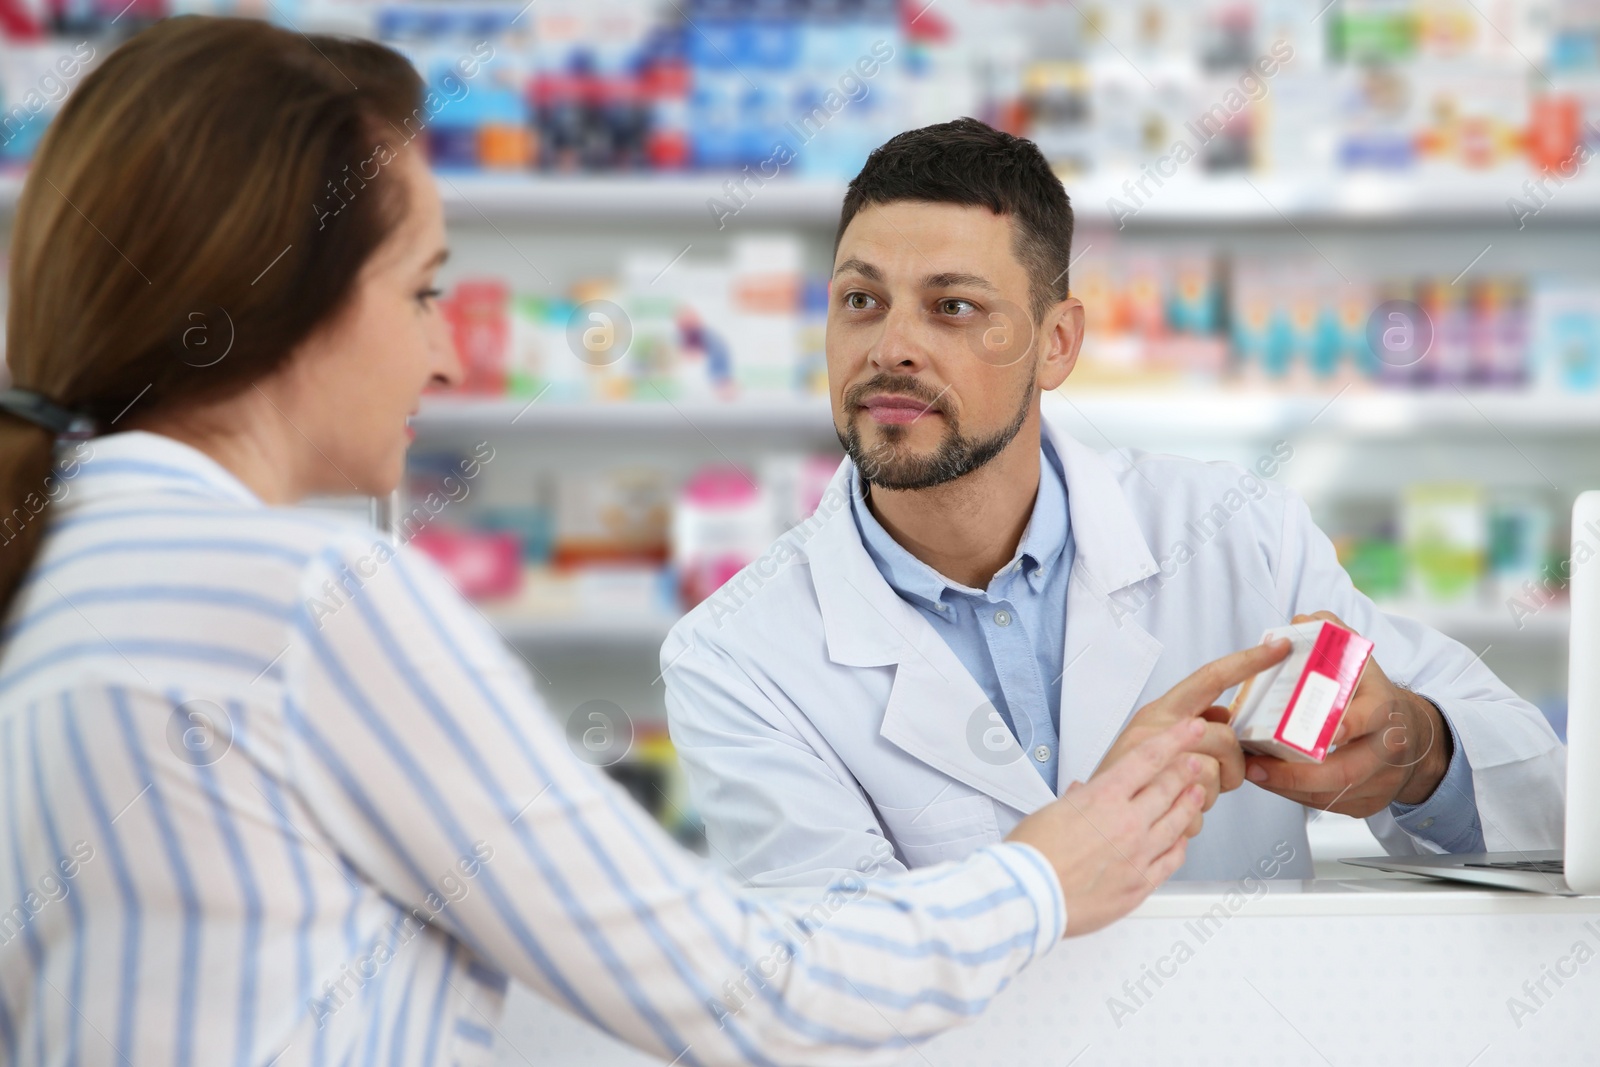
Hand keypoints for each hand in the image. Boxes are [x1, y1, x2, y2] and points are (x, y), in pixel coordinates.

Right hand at [1006, 719, 1208, 936]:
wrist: (1031, 896)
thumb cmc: (1032, 855)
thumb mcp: (1050, 812)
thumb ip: (1075, 802)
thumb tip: (1081, 795)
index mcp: (1103, 798)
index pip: (1148, 758)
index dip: (1175, 738)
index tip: (1190, 728)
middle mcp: (1127, 822)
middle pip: (1168, 787)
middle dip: (1187, 770)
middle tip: (1198, 761)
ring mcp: (1138, 853)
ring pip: (1177, 822)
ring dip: (1189, 804)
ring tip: (1198, 793)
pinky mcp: (1140, 884)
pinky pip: (1171, 860)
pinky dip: (1180, 845)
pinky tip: (1182, 840)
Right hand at [1093, 639, 1292, 834]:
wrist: (1088, 816)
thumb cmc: (1122, 776)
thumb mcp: (1152, 735)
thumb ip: (1189, 723)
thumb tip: (1222, 714)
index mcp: (1160, 712)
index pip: (1211, 677)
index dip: (1249, 661)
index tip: (1279, 648)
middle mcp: (1157, 731)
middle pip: (1224, 737)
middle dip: (1233, 765)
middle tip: (1220, 778)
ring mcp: (1156, 765)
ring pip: (1216, 775)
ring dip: (1210, 796)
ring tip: (1186, 796)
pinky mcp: (1158, 800)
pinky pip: (1200, 809)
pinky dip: (1192, 818)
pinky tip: (1174, 813)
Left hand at [1243, 611, 1451, 817]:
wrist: (1411, 736)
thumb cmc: (1373, 695)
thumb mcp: (1360, 659)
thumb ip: (1333, 634)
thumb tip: (1303, 621)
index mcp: (1385, 709)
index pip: (1372, 717)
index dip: (1350, 724)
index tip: (1325, 730)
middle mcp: (1385, 749)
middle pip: (1347, 771)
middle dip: (1297, 774)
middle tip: (1257, 765)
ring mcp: (1378, 781)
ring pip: (1331, 794)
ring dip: (1286, 787)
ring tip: (1251, 771)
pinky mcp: (1365, 803)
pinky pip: (1327, 805)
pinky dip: (1294, 795)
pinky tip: (1268, 781)